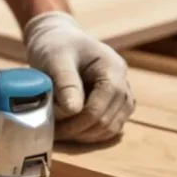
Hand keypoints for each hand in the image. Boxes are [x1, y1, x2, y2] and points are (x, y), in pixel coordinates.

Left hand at [23, 11, 134, 142]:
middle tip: (54, 133)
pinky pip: (109, 128)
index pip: (104, 102)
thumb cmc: (55, 45)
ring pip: (112, 128)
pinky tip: (70, 132)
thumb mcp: (55, 58)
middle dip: (80, 130)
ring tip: (61, 132)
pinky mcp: (114, 105)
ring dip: (86, 136)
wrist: (58, 40)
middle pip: (109, 119)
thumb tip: (73, 110)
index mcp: (112, 68)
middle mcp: (123, 83)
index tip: (56, 127)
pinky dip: (90, 134)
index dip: (81, 119)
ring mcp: (122, 96)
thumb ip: (66, 82)